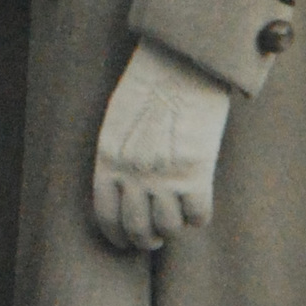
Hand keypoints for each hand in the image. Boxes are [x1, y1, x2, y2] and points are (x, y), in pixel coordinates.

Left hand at [92, 37, 232, 252]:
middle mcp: (133, 174)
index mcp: (108, 160)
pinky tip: (198, 203)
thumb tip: (126, 191)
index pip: (105, 216)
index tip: (125, 242)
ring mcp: (164, 176)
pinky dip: (199, 216)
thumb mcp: (117, 122)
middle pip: (137, 230)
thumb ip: (118, 157)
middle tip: (155, 239)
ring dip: (173, 228)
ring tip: (176, 217)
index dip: (117, 236)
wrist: (181, 64)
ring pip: (169, 228)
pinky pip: (198, 215)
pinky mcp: (197, 173)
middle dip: (146, 240)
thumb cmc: (149, 86)